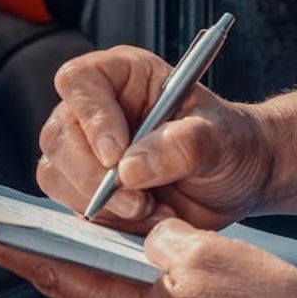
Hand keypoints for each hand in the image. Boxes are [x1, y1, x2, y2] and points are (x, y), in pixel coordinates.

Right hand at [39, 46, 274, 231]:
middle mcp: (96, 109)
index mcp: (123, 75)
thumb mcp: (221, 137)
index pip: (79, 82)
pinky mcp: (89, 189)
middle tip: (139, 201)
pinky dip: (110, 222)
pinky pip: (75, 208)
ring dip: (103, 205)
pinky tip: (150, 219)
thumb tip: (131, 167)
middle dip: (94, 177)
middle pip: (59, 137)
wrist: (239, 180)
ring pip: (57, 176)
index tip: (117, 155)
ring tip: (154, 210)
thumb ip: (183, 145)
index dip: (92, 118)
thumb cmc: (231, 143)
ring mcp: (86, 151)